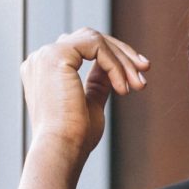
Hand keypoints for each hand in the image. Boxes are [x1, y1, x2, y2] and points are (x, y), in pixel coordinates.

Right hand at [20, 28, 149, 166]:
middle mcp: (42, 58)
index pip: (83, 48)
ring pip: (95, 39)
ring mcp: (46, 54)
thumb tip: (112, 68)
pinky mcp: (56, 55)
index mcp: (46, 70)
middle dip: (122, 54)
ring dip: (122, 60)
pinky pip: (95, 46)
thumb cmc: (75, 137)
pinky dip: (114, 64)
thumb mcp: (91, 102)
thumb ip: (98, 82)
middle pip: (90, 38)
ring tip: (138, 84)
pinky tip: (123, 88)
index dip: (114, 57)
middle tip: (146, 70)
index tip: (138, 75)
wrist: (62, 150)